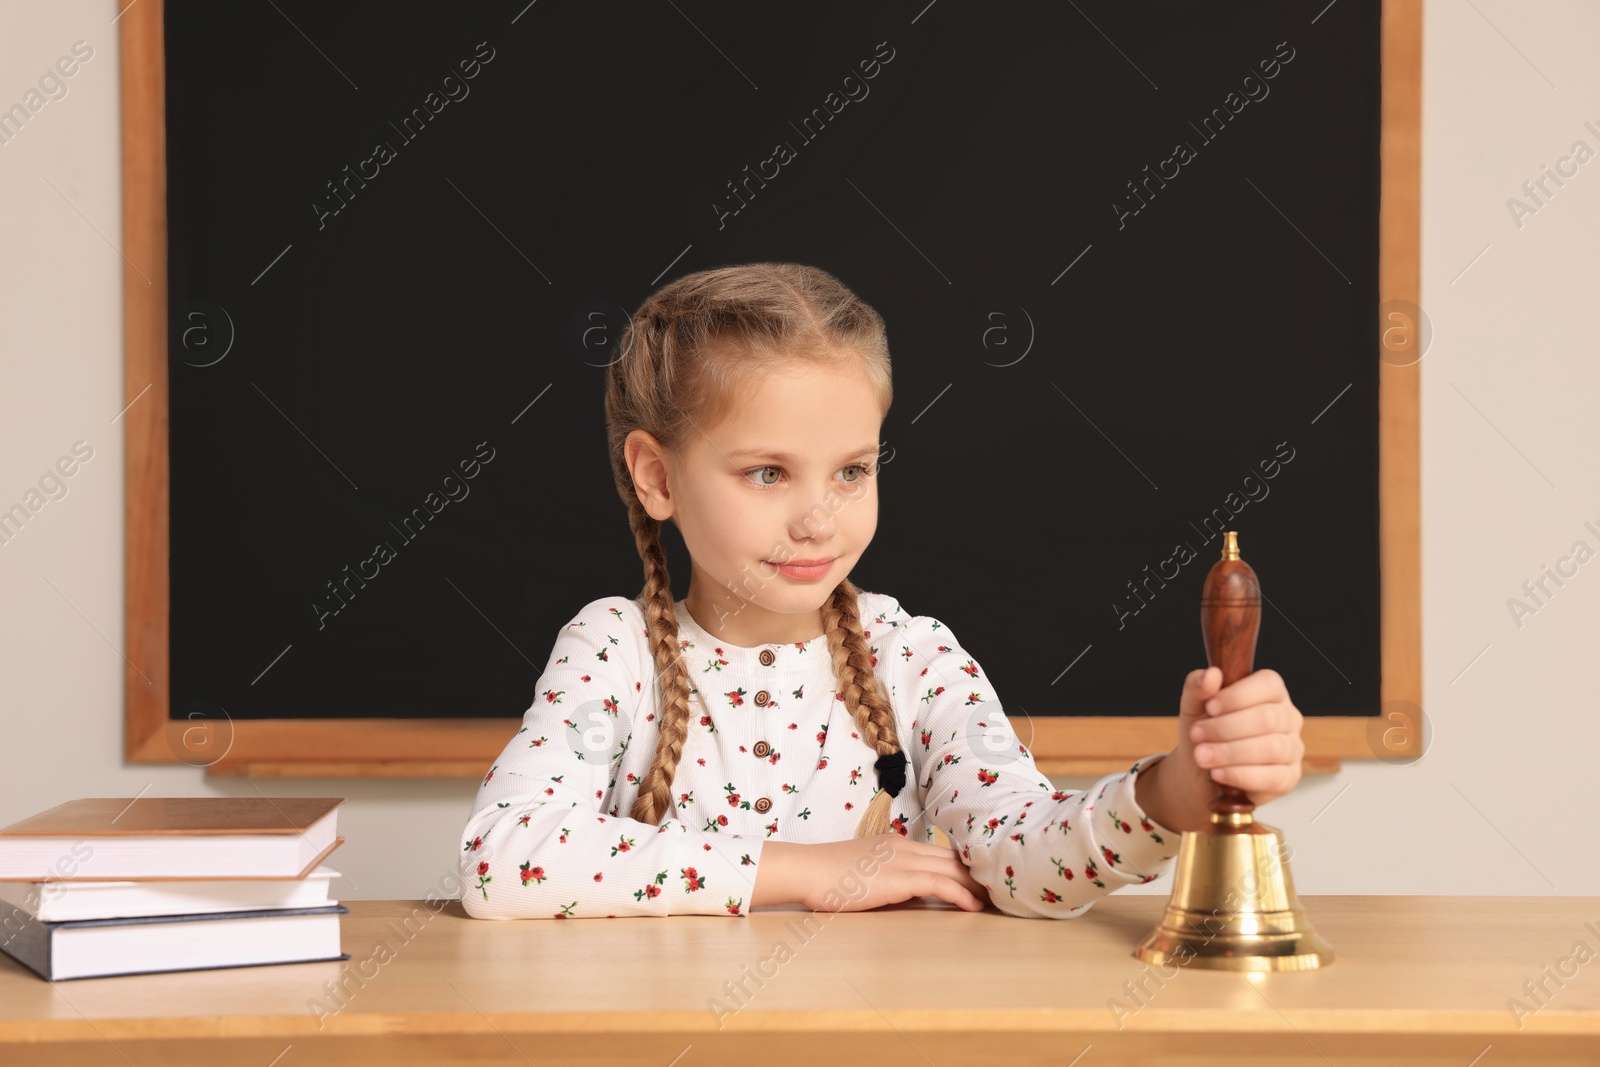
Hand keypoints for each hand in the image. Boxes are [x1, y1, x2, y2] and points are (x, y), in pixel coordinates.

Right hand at [796, 835, 989, 912]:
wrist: (806, 870)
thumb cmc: (827, 877)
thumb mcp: (864, 874)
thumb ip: (889, 879)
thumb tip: (912, 895)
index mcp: (895, 844)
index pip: (940, 853)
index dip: (964, 866)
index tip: (981, 880)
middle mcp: (904, 847)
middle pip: (953, 858)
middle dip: (978, 874)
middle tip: (998, 890)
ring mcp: (903, 859)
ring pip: (952, 869)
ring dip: (976, 885)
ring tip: (995, 900)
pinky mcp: (900, 877)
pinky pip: (941, 884)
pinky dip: (961, 894)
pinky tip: (973, 907)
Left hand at [1149, 667, 1305, 830]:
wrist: (1197, 770)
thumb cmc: (1203, 731)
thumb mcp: (1193, 706)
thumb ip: (1197, 686)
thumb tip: (1211, 674)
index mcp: (1270, 693)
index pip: (1269, 684)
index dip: (1238, 695)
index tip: (1210, 707)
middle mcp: (1288, 718)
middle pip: (1268, 718)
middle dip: (1226, 728)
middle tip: (1197, 735)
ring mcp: (1292, 748)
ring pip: (1272, 748)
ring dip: (1230, 752)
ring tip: (1201, 756)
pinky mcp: (1288, 778)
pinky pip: (1273, 778)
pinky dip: (1240, 775)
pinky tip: (1218, 773)